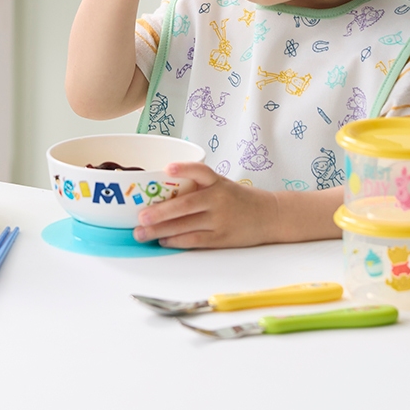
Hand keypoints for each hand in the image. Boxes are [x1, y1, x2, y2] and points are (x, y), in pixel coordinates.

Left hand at [134, 162, 279, 248]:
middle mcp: (219, 199)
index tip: (167, 168)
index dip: (184, 169)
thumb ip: (198, 187)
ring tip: (142, 233)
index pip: (200, 171)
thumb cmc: (238, 199)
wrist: (269, 215)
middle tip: (141, 216)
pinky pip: (195, 240)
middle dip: (161, 212)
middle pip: (186, 205)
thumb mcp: (222, 185)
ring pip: (186, 225)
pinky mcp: (221, 238)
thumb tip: (159, 194)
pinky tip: (163, 241)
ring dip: (161, 230)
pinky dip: (177, 241)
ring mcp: (220, 220)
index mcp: (218, 182)